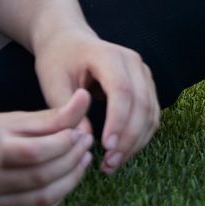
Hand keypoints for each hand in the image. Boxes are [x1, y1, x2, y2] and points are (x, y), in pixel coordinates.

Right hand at [0, 91, 91, 205]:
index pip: (32, 153)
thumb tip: (85, 95)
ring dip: (71, 179)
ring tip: (84, 157)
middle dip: (71, 159)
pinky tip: (68, 177)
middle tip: (86, 141)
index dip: (62, 143)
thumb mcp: (18, 120)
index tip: (79, 131)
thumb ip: (53, 115)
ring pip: (39, 199)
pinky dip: (59, 195)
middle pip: (38, 177)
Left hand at [32, 28, 158, 174]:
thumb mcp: (53, 83)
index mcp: (108, 56)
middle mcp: (133, 62)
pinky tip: (124, 152)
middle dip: (128, 137)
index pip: (122, 90)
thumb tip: (84, 140)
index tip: (105, 147)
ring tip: (113, 164)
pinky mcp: (146, 85)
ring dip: (136, 141)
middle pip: (141, 103)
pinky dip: (141, 135)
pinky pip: (152, 113)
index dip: (117, 120)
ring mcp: (143, 73)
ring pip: (151, 111)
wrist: (69, 41)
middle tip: (109, 164)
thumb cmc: (58, 61)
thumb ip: (67, 111)